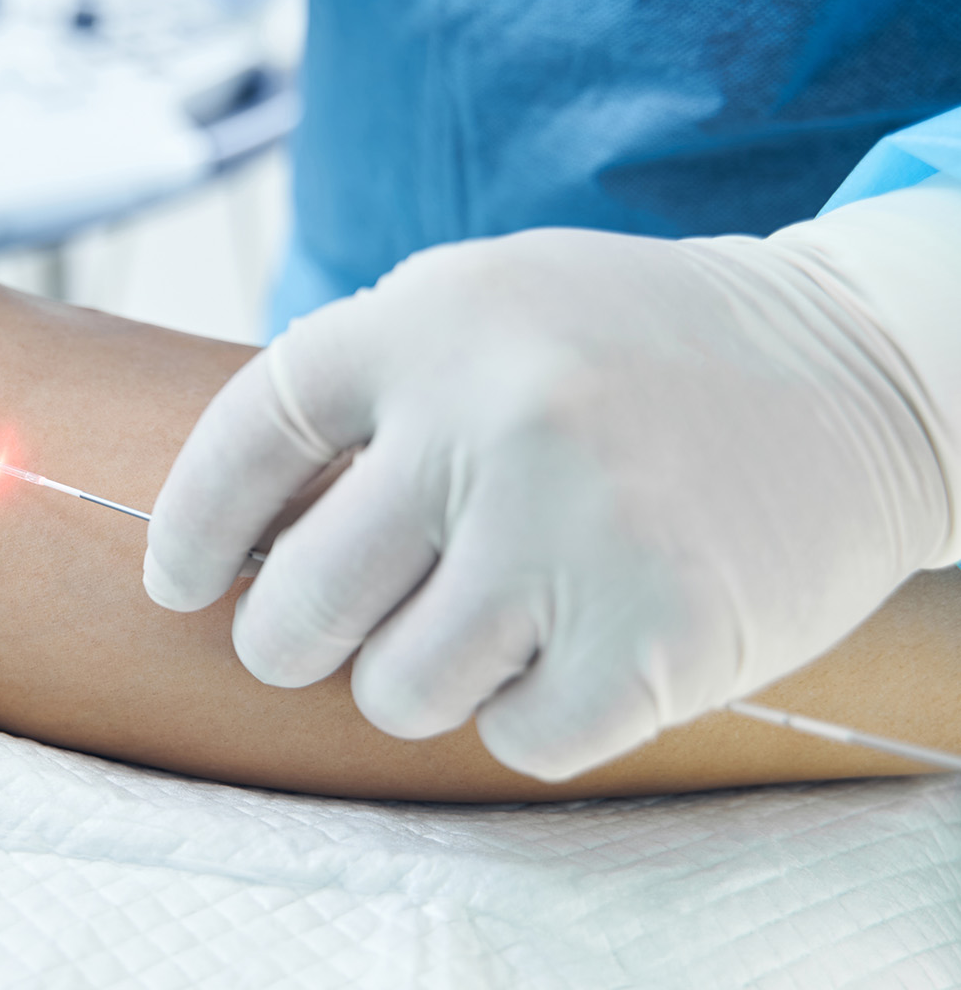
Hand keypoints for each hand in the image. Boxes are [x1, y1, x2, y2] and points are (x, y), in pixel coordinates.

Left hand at [143, 178, 960, 780]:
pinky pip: (515, 739)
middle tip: (324, 637)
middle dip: (291, 643)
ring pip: (399, 694)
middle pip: (304, 606)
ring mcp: (579, 530)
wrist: (862, 372)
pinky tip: (576, 649)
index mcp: (433, 322)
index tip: (179, 583)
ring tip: (489, 621)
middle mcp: (495, 419)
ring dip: (422, 681)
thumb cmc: (636, 352)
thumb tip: (231, 538)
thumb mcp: (489, 304)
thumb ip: (366, 390)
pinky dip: (529, 715)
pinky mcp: (658, 634)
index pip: (252, 438)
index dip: (194, 527)